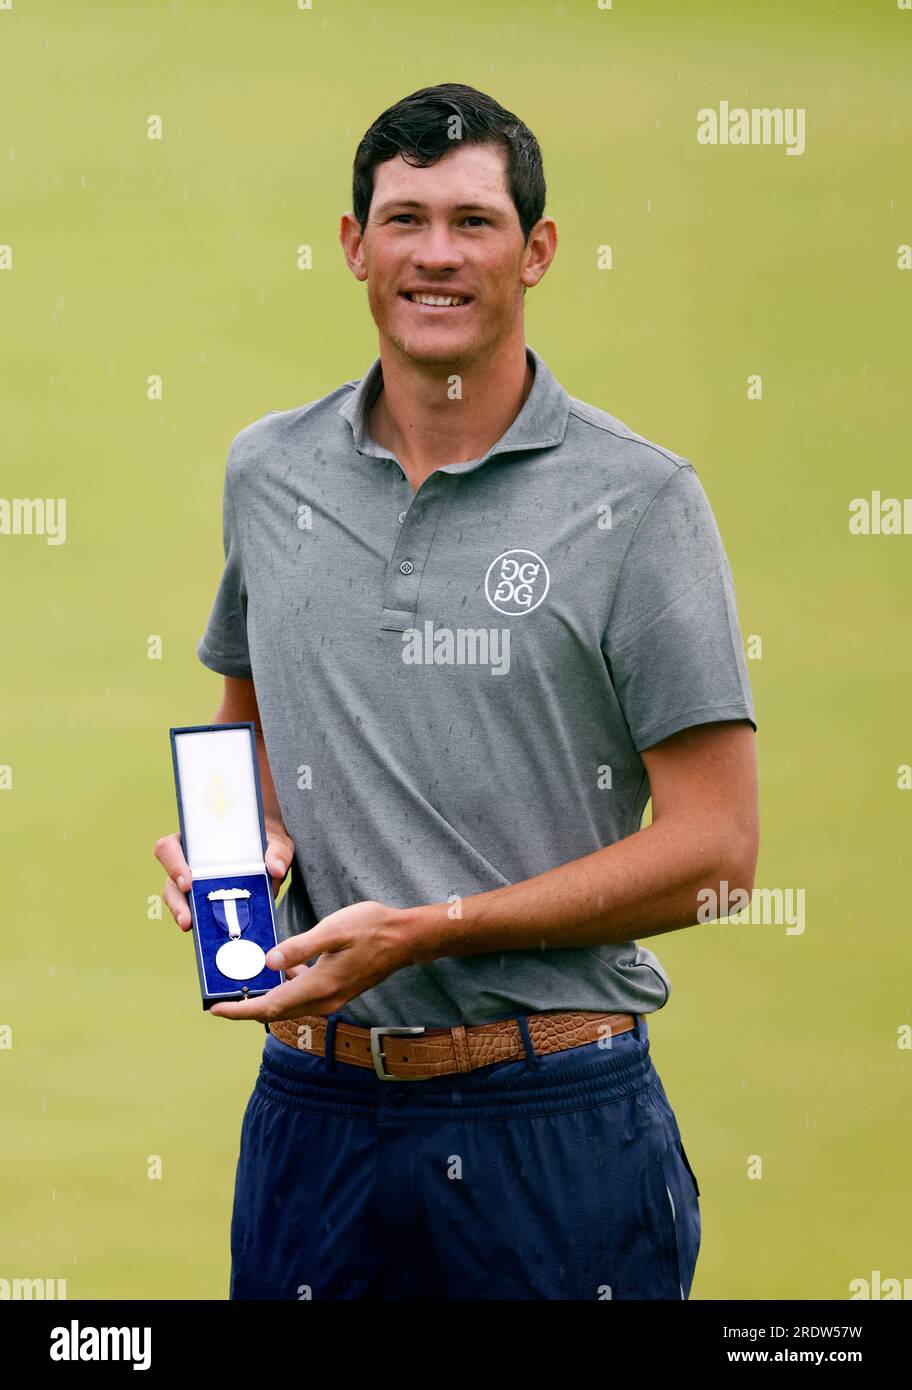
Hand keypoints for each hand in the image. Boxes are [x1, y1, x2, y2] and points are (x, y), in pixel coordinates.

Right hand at [153, 821, 294, 931]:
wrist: (272, 855)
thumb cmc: (266, 843)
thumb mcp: (276, 841)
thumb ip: (277, 851)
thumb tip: (276, 869)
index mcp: (197, 841)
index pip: (169, 848)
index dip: (172, 864)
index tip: (187, 882)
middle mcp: (190, 863)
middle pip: (170, 882)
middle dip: (177, 903)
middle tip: (187, 920)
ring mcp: (195, 885)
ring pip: (178, 902)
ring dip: (184, 917)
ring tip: (194, 931)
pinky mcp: (205, 903)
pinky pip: (197, 916)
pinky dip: (203, 926)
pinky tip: (213, 937)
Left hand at [208, 900, 408, 1020]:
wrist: (405, 938)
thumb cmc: (371, 928)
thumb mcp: (333, 930)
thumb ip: (300, 947)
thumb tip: (269, 963)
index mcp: (320, 985)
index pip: (270, 1007)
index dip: (240, 1011)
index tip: (215, 1010)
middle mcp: (325, 998)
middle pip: (276, 1012)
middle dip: (247, 1009)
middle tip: (221, 1002)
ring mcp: (333, 997)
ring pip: (289, 1006)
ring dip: (266, 1000)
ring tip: (244, 986)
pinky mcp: (337, 990)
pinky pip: (303, 997)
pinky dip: (285, 989)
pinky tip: (280, 970)